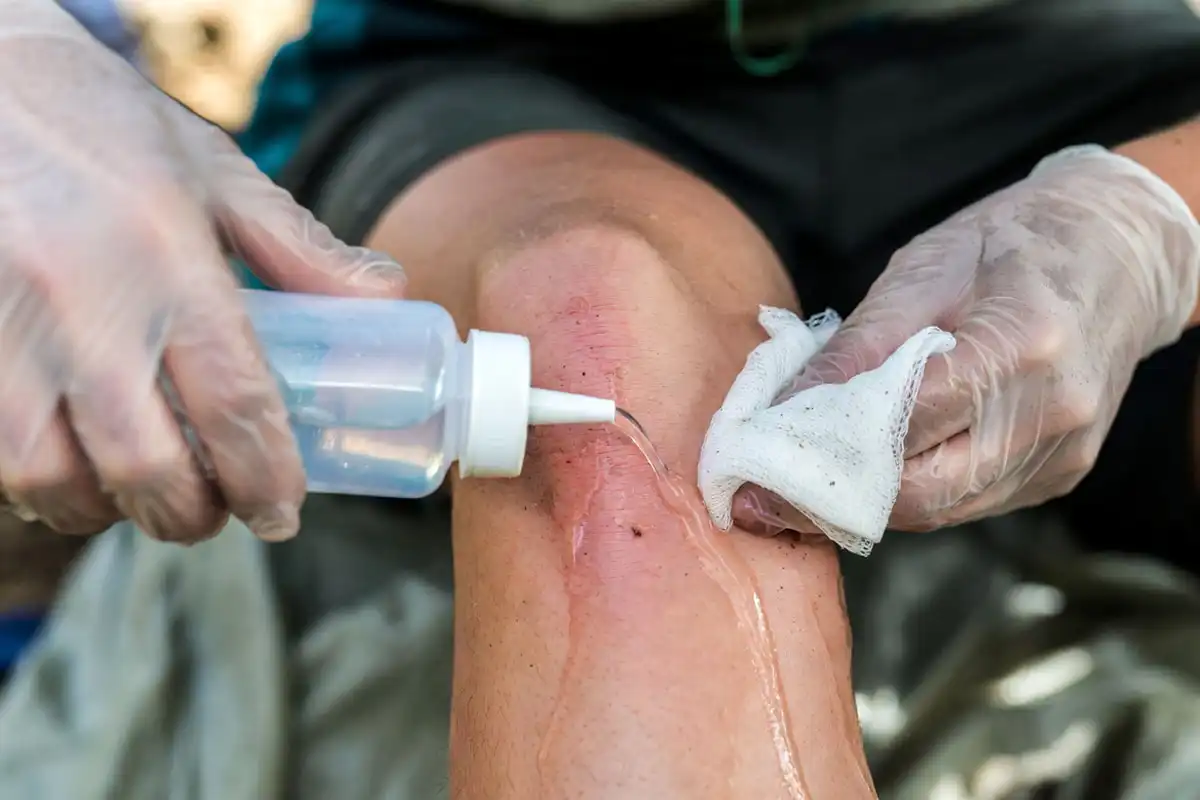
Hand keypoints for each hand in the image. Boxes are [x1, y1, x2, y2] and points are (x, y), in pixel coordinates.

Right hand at [0, 2, 404, 541]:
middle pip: (145, 464)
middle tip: (211, 517)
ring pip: (50, 477)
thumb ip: (298, 248)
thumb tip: (385, 297)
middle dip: (189, 515)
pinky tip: (70, 468)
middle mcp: (84, 301)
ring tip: (140, 500)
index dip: (266, 479)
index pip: (235, 404)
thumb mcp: (212, 173)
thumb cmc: (101, 125)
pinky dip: (36, 482)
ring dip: (105, 510)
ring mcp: (5, 325)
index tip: (280, 513)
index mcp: (170, 259)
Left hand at [778, 145, 1199, 529]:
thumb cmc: (1014, 242)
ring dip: (865, 503)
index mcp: (1021, 345)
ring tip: (801, 485)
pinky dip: (911, 490)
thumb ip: (858, 345)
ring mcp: (1062, 452)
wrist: (1120, 250)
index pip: (901, 425)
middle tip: (763, 495)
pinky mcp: (1060, 473)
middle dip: (831, 498)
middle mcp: (1051, 413)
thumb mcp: (925, 267)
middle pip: (920, 492)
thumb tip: (783, 407)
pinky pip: (968, 501)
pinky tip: (869, 469)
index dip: (818, 451)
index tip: (754, 466)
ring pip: (940, 509)